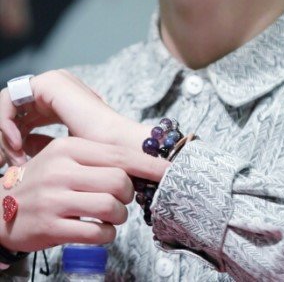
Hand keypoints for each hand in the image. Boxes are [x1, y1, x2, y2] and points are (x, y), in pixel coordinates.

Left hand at [0, 70, 152, 164]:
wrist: (115, 149)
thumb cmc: (97, 156)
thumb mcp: (59, 151)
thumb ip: (39, 144)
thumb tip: (19, 145)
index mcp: (58, 100)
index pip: (21, 117)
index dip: (11, 142)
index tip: (14, 169)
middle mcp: (54, 87)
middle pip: (12, 112)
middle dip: (4, 141)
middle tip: (6, 167)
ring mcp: (51, 81)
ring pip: (7, 107)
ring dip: (5, 136)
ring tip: (15, 160)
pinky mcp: (47, 83)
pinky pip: (8, 100)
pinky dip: (6, 125)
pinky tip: (17, 145)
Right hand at [0, 136, 163, 252]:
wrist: (1, 209)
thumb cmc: (42, 181)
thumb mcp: (63, 157)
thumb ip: (95, 156)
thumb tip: (139, 160)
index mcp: (68, 148)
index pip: (118, 154)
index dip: (147, 164)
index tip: (169, 169)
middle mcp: (62, 170)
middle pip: (119, 181)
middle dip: (129, 194)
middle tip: (123, 198)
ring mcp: (56, 199)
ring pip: (111, 207)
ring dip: (120, 215)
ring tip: (113, 215)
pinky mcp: (52, 227)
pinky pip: (96, 232)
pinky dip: (108, 233)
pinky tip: (102, 229)